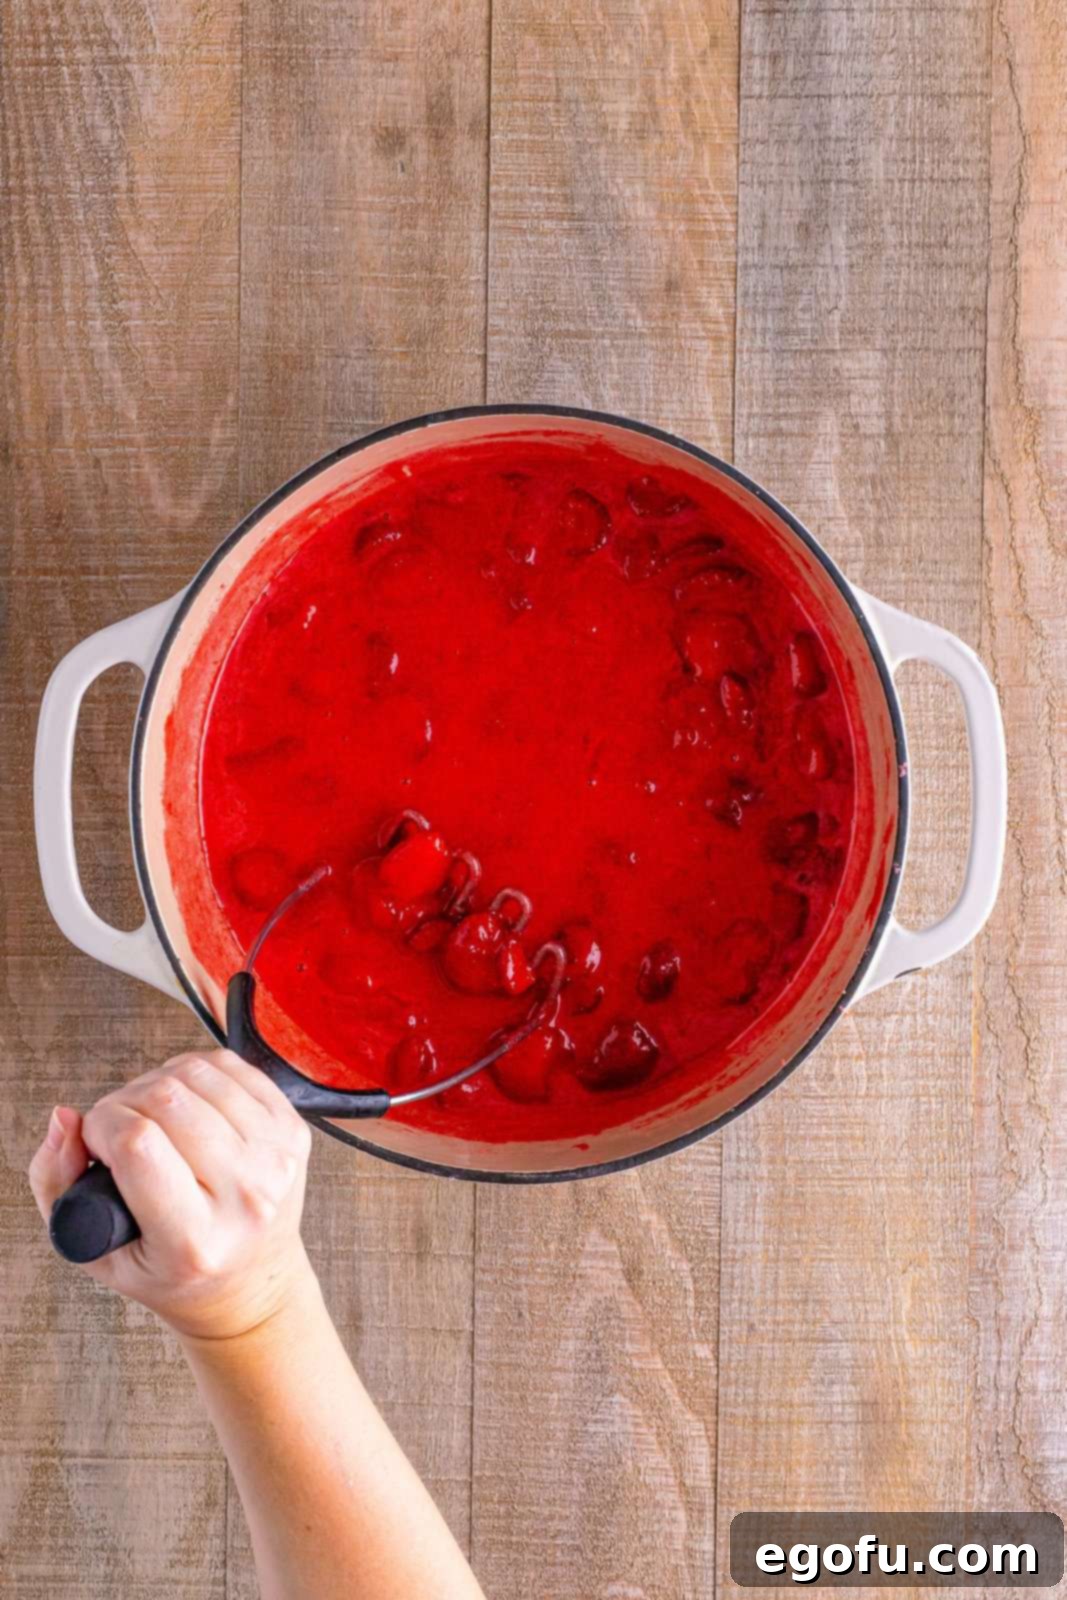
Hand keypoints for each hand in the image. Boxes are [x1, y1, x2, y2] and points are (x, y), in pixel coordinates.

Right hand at [28, 1051, 316, 1340]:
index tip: (96, 1142)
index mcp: (194, 1241)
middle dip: (125, 1102)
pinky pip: (230, 1066)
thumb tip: (66, 1118)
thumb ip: (59, 1184)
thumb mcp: (96, 1252)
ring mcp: (276, 1159)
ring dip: (159, 1083)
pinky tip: (187, 1105)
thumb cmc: (170, 1270)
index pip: (138, 1144)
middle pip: (167, 1098)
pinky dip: (197, 1073)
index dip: (102, 1126)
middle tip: (120, 1131)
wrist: (249, 1282)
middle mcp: (245, 1198)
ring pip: (198, 1073)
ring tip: (153, 1120)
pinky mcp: (292, 1129)